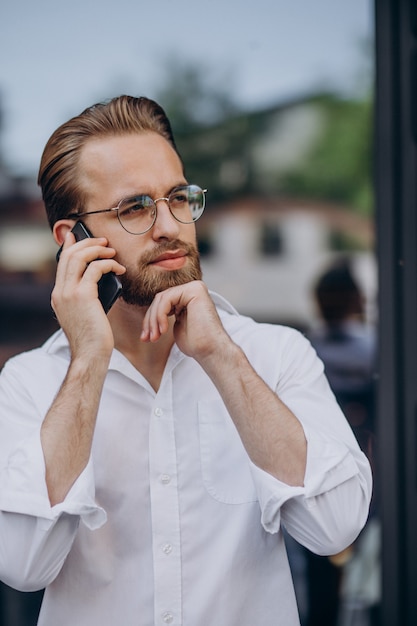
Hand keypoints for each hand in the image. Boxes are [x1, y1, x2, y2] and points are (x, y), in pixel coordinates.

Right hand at [51, 231, 125, 358]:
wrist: (90, 355)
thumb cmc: (93, 338)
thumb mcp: (85, 313)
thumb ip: (86, 296)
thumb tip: (100, 278)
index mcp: (58, 296)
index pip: (62, 263)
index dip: (71, 246)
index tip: (78, 236)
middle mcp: (60, 292)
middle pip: (70, 255)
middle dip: (88, 243)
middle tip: (104, 242)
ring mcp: (69, 293)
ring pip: (80, 257)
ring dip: (98, 250)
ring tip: (112, 252)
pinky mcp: (83, 295)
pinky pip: (96, 269)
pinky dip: (109, 264)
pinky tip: (119, 269)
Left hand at [140, 280, 229, 361]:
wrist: (210, 350)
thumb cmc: (196, 344)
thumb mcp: (176, 325)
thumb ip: (166, 315)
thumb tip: (149, 314)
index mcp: (188, 297)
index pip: (162, 302)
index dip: (150, 320)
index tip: (145, 338)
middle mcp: (192, 290)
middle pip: (160, 299)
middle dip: (150, 320)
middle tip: (147, 338)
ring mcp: (194, 288)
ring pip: (161, 299)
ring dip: (153, 320)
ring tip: (154, 337)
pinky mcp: (194, 290)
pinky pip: (167, 299)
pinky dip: (160, 315)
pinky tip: (164, 329)